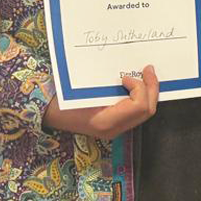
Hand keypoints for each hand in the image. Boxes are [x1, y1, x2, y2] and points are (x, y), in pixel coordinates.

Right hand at [42, 65, 158, 139]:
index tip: (127, 77)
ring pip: (144, 112)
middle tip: (149, 70)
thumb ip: (110, 85)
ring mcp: (115, 130)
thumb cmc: (62, 100)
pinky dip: (140, 97)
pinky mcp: (115, 125)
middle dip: (152, 88)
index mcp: (106, 122)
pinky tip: (136, 85)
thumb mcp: (85, 91)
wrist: (48, 114)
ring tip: (146, 76)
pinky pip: (136, 112)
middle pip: (147, 111)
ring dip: (148, 92)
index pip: (139, 106)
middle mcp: (113, 129)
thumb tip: (131, 72)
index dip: (140, 88)